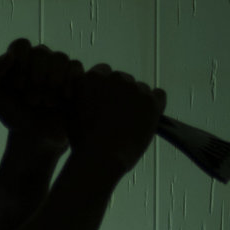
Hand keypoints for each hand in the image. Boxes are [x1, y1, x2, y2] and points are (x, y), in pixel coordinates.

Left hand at [0, 39, 81, 154]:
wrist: (37, 137)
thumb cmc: (14, 115)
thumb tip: (10, 55)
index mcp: (19, 59)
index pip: (21, 45)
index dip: (20, 64)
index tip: (17, 86)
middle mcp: (40, 59)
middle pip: (41, 51)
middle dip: (34, 78)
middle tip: (31, 100)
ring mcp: (59, 67)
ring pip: (60, 58)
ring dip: (51, 82)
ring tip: (46, 102)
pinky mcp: (76, 77)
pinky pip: (76, 67)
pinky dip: (69, 83)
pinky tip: (63, 98)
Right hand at [66, 62, 166, 176]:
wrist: (101, 157)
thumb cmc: (82, 140)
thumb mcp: (70, 112)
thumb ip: (79, 93)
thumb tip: (85, 86)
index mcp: (92, 78)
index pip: (102, 72)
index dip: (103, 88)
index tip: (102, 101)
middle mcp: (114, 78)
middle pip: (121, 79)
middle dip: (120, 93)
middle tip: (115, 114)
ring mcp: (135, 89)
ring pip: (140, 88)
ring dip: (136, 100)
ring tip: (129, 122)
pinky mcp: (151, 101)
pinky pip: (159, 95)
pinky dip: (154, 104)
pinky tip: (146, 118)